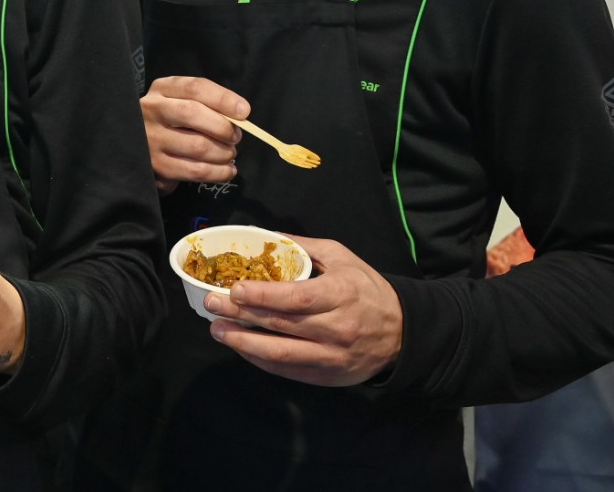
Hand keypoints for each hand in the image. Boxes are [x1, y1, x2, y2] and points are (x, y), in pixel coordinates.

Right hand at [142, 76, 248, 193]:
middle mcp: (152, 110)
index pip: (195, 88)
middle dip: (223, 127)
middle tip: (235, 137)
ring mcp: (151, 139)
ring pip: (197, 146)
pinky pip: (195, 170)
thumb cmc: (172, 121)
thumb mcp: (182, 101)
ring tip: (229, 154)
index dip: (223, 99)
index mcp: (162, 89)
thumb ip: (207, 104)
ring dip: (223, 152)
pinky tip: (227, 170)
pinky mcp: (156, 166)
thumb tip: (240, 116)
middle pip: (192, 113)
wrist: (141, 146)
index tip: (244, 111)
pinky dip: (219, 172)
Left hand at [203, 235, 404, 386]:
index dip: (262, 296)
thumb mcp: (343, 258)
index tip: (234, 289)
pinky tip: (240, 347)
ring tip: (217, 330)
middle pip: (280, 324)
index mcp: (341, 294)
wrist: (402, 334)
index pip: (297, 299)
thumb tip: (265, 236)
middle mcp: (336, 328)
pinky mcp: (326, 376)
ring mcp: (331, 356)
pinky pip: (286, 370)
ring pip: (279, 353)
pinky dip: (259, 360)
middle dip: (240, 314)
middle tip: (211, 304)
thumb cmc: (367, 290)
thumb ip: (304, 247)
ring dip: (243, 343)